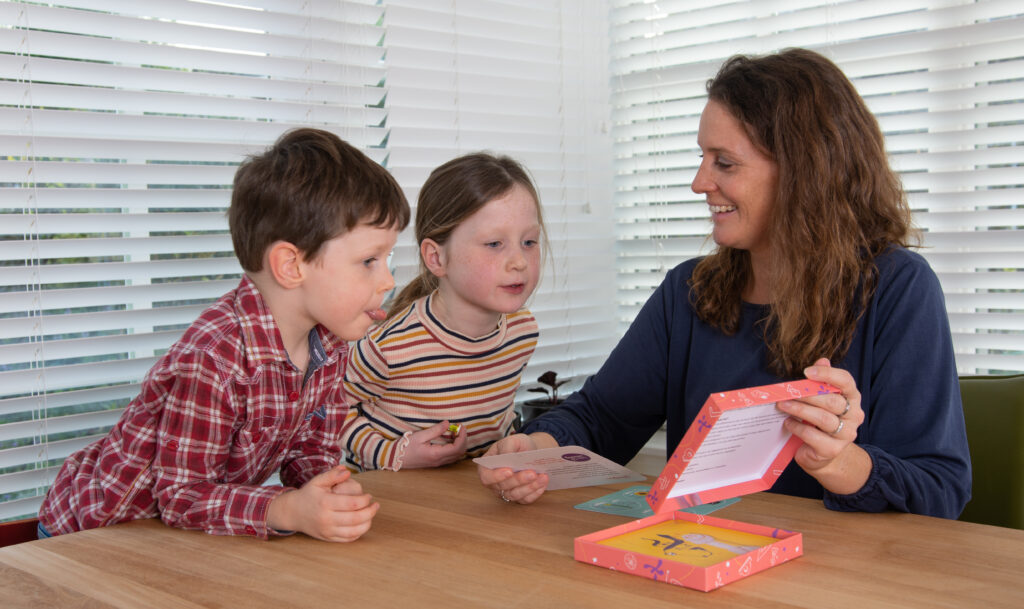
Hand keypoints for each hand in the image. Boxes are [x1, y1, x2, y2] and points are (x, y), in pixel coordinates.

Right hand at [267, 466, 378, 541]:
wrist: (293, 512)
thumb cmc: (309, 494)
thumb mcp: (318, 481)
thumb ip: (332, 475)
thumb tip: (347, 471)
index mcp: (325, 502)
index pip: (353, 503)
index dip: (365, 500)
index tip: (369, 496)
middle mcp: (326, 519)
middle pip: (356, 519)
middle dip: (370, 512)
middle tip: (375, 506)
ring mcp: (327, 530)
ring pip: (354, 532)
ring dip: (367, 523)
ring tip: (371, 515)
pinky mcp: (328, 538)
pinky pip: (347, 539)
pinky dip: (358, 533)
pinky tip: (362, 524)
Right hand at [400, 420, 468, 468]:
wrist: (395, 458)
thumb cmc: (405, 447)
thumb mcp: (420, 436)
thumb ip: (435, 430)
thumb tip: (448, 423)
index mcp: (436, 454)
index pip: (457, 447)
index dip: (462, 436)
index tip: (461, 426)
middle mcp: (439, 461)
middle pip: (460, 452)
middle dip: (463, 439)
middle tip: (460, 428)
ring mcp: (438, 463)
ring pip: (457, 456)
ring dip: (460, 444)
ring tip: (456, 432)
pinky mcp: (436, 462)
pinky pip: (451, 457)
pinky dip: (455, 448)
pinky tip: (451, 439)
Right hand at [476, 433, 555, 504]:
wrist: (530, 452)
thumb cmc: (518, 446)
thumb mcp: (512, 440)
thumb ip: (508, 447)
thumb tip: (507, 456)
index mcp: (487, 468)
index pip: (486, 477)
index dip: (496, 476)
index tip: (509, 471)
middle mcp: (495, 483)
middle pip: (503, 487)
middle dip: (519, 480)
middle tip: (532, 473)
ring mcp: (506, 492)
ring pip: (515, 495)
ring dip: (529, 487)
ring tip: (542, 477)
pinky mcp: (519, 497)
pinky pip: (526, 499)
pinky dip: (535, 492)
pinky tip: (543, 483)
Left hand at [777, 358, 871, 494]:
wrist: (823, 454)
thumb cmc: (820, 422)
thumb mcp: (820, 400)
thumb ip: (821, 381)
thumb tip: (822, 360)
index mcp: (852, 398)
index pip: (846, 381)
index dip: (827, 374)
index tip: (806, 372)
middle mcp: (854, 415)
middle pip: (832, 401)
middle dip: (806, 396)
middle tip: (785, 394)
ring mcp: (846, 434)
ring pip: (823, 418)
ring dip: (799, 410)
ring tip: (782, 406)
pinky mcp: (833, 449)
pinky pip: (813, 435)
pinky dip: (797, 427)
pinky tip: (788, 423)